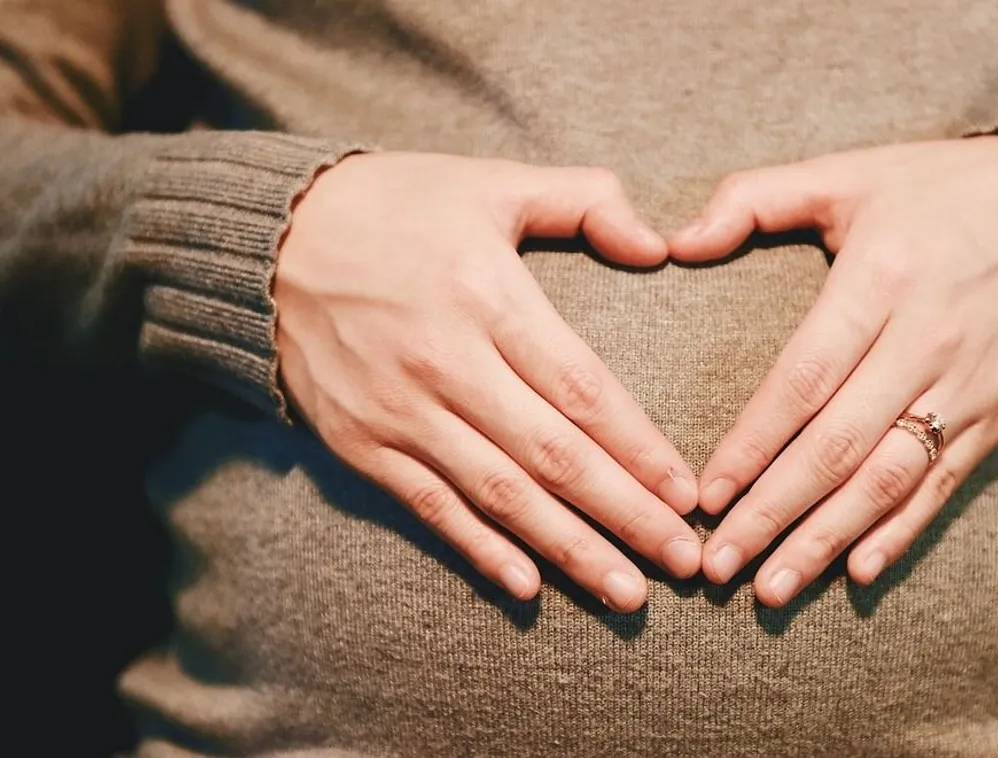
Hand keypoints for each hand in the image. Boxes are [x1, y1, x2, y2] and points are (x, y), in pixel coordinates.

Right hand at [275, 153, 700, 611]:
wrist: (268, 238)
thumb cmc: (396, 205)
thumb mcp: (492, 181)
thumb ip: (585, 200)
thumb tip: (659, 245)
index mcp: (487, 295)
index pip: (582, 390)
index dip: (640, 449)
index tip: (688, 495)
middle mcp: (445, 363)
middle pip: (553, 457)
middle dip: (626, 515)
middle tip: (683, 563)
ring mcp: (398, 411)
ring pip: (500, 496)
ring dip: (569, 550)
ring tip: (628, 592)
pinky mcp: (360, 444)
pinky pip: (430, 508)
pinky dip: (480, 550)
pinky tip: (529, 588)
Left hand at [669, 137, 997, 606]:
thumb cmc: (939, 190)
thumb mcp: (848, 172)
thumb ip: (755, 199)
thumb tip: (675, 241)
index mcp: (881, 279)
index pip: (803, 379)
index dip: (752, 444)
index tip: (705, 495)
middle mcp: (926, 341)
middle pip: (838, 446)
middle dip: (773, 512)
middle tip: (719, 565)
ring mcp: (966, 385)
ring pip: (888, 479)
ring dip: (827, 540)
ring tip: (772, 589)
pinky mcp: (996, 414)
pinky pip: (944, 484)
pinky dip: (902, 532)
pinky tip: (858, 572)